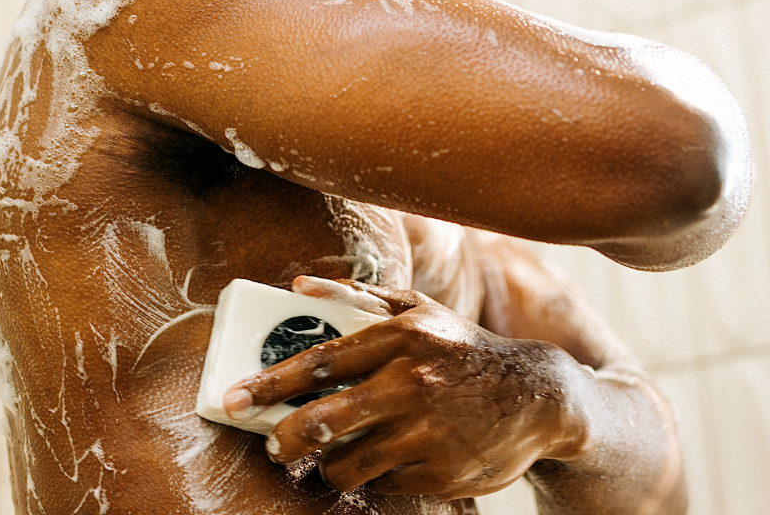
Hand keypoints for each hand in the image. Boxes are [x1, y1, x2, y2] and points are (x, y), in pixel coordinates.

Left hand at [222, 277, 591, 499]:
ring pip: (347, 463)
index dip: (270, 382)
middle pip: (323, 420)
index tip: (234, 397)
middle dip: (283, 438)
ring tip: (326, 458)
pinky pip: (382, 484)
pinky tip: (378, 461)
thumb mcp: (416, 308)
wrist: (535, 396)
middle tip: (272, 444)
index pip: (320, 361)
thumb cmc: (460, 346)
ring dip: (326, 466)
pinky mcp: (441, 474)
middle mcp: (410, 383)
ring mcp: (427, 433)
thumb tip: (297, 285)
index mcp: (400, 337)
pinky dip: (371, 477)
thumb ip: (355, 294)